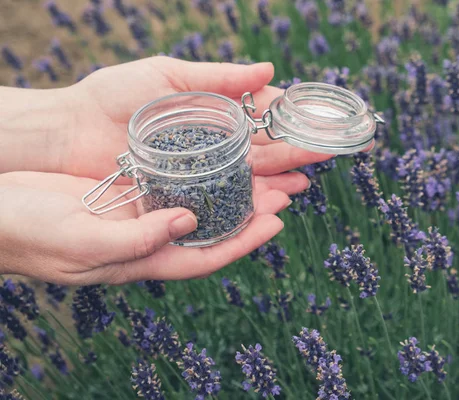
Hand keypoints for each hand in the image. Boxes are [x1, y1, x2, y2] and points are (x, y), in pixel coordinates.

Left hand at [0, 56, 330, 179]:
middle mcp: (210, 145)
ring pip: (247, 179)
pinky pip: (222, 200)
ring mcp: (198, 172)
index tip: (317, 126)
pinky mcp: (184, 196)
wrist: (69, 132)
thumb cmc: (112, 96)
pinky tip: (269, 204)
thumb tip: (269, 70)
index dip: (290, 122)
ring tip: (302, 186)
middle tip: (323, 158)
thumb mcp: (168, 75)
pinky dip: (247, 203)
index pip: (260, 118)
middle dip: (293, 155)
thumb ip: (219, 77)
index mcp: (211, 112)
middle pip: (260, 152)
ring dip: (276, 182)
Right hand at [0, 169, 308, 285]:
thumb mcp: (85, 242)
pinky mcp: (123, 190)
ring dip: (228, 189)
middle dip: (248, 213)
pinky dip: (195, 172)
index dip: (244, 242)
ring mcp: (137, 213)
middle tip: (284, 190)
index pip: (206, 256)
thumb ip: (139, 240)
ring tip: (259, 170)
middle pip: (210, 228)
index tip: (277, 222)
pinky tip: (212, 157)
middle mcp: (148, 237)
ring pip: (196, 203)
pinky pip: (170, 183)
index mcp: (142, 259)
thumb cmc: (30, 233)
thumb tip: (190, 223)